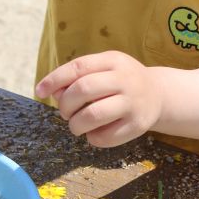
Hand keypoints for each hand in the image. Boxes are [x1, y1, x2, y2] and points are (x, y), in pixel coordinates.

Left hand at [35, 51, 162, 147]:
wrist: (158, 94)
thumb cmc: (120, 81)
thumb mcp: (103, 69)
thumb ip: (78, 77)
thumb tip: (53, 92)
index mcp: (113, 60)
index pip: (79, 67)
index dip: (54, 79)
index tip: (39, 91)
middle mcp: (125, 79)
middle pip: (84, 89)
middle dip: (65, 104)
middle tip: (65, 112)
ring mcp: (133, 103)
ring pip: (93, 115)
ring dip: (76, 124)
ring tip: (76, 125)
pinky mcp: (138, 125)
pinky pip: (106, 137)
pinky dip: (92, 138)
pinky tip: (94, 133)